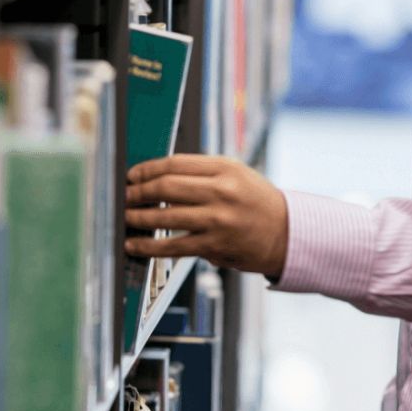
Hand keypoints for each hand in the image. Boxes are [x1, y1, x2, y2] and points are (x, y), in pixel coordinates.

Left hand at [125, 154, 287, 277]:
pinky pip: (174, 246)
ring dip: (139, 216)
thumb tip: (157, 175)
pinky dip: (150, 246)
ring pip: (167, 216)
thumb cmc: (255, 200)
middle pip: (167, 187)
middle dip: (139, 191)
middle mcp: (221, 191)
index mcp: (224, 168)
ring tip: (125, 216)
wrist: (288, 233)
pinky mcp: (215, 246)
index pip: (175, 163)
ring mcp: (218, 220)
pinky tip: (135, 244)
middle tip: (123, 194)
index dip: (147, 169)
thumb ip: (200, 171)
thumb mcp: (234, 173)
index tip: (132, 175)